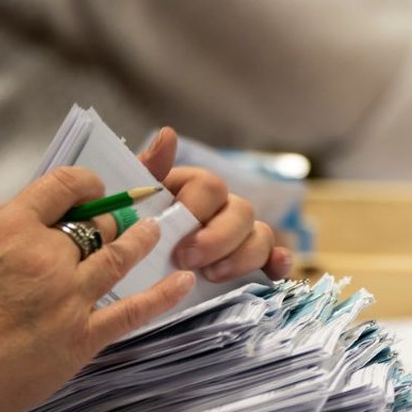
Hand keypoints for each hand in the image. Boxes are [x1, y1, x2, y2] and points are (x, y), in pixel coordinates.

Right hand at [0, 167, 195, 411]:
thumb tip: (30, 220)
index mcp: (8, 229)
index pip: (63, 186)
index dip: (85, 183)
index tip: (93, 189)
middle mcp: (45, 256)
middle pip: (96, 223)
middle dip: (110, 218)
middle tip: (122, 219)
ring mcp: (68, 297)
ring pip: (120, 256)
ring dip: (142, 240)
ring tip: (156, 231)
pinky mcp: (82, 336)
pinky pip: (134, 310)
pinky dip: (163, 294)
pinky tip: (182, 281)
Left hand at [138, 128, 292, 281]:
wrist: (135, 272)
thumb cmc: (135, 232)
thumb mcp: (133, 201)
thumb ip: (149, 170)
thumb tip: (168, 134)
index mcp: (195, 189)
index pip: (211, 186)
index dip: (196, 210)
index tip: (173, 238)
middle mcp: (223, 208)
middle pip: (242, 211)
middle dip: (217, 239)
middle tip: (187, 260)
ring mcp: (241, 236)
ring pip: (261, 235)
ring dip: (242, 256)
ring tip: (211, 276)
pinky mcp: (253, 263)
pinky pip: (275, 258)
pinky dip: (278, 262)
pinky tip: (274, 270)